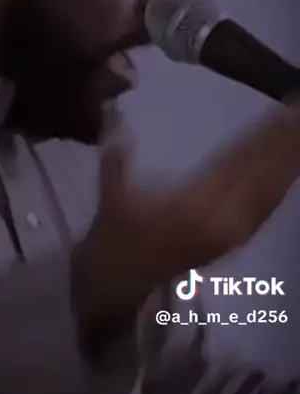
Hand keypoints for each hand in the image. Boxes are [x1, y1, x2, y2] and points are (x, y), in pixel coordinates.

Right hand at [79, 104, 299, 319]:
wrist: (121, 282)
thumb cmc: (116, 235)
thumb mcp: (112, 198)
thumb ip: (116, 163)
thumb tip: (120, 126)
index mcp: (195, 206)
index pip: (239, 162)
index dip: (265, 136)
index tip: (288, 111)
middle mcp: (222, 220)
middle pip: (262, 174)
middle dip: (286, 144)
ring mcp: (233, 233)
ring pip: (271, 192)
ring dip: (289, 163)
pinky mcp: (235, 241)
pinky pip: (267, 209)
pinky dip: (283, 187)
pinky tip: (292, 171)